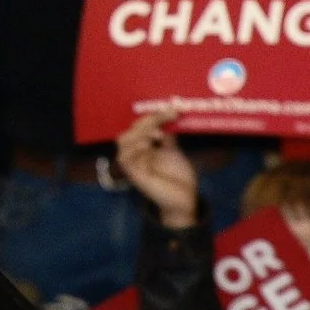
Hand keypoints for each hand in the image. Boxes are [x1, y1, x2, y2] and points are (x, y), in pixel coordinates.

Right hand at [115, 111, 198, 229]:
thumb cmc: (179, 177)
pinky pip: (125, 159)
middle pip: (130, 131)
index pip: (141, 126)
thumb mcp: (173, 152)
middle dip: (145, 122)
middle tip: (162, 119)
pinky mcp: (134, 175)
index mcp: (143, 146)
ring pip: (123, 142)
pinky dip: (134, 148)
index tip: (172, 111)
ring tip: (156, 134)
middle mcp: (135, 153)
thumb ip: (167, 138)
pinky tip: (147, 144)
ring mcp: (133, 164)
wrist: (186, 199)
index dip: (154, 116)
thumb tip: (167, 120)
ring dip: (138, 133)